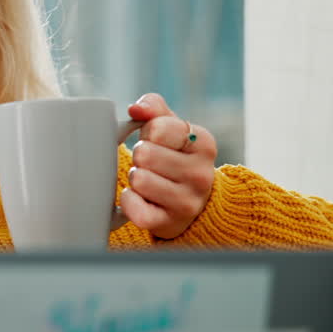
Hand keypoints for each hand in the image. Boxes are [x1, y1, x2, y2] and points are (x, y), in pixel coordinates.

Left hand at [120, 93, 216, 238]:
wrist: (192, 202)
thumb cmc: (175, 157)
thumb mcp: (172, 127)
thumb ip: (154, 108)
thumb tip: (136, 108)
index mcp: (203, 144)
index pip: (157, 128)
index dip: (148, 133)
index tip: (156, 141)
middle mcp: (201, 174)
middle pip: (145, 154)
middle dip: (140, 157)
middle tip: (150, 164)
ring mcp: (187, 202)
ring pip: (139, 180)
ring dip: (135, 179)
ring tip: (148, 181)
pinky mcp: (169, 223)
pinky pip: (135, 209)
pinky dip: (129, 202)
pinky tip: (140, 198)